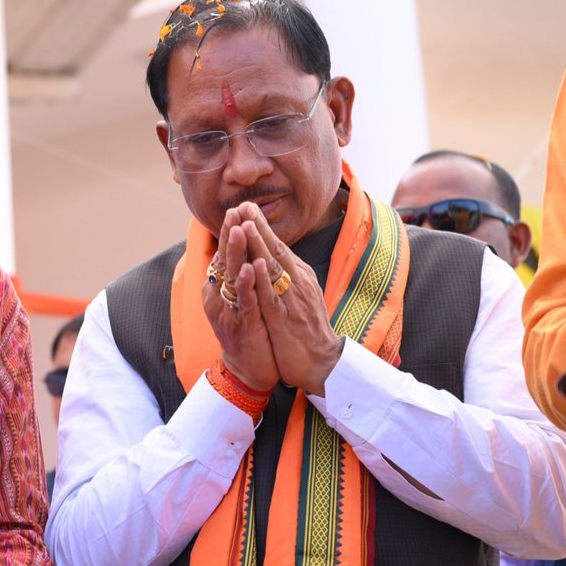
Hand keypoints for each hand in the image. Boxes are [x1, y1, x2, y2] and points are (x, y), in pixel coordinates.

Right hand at [204, 207, 278, 389]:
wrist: (250, 369)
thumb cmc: (250, 331)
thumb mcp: (244, 299)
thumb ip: (241, 277)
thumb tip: (243, 252)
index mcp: (222, 289)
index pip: (226, 254)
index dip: (231, 231)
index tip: (238, 208)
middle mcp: (220, 297)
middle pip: (225, 259)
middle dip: (231, 234)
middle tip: (235, 210)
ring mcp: (230, 310)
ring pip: (232, 276)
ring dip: (236, 252)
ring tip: (240, 229)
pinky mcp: (242, 325)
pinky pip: (244, 301)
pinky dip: (246, 284)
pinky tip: (250, 268)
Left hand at [235, 203, 342, 392]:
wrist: (323, 362)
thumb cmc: (307, 329)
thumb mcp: (298, 296)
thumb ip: (287, 277)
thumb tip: (273, 258)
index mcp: (299, 277)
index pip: (277, 246)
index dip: (260, 226)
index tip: (246, 206)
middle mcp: (297, 283)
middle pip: (275, 249)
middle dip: (257, 226)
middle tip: (242, 204)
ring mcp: (291, 300)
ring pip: (272, 267)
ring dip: (258, 244)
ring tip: (245, 223)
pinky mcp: (284, 319)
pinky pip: (272, 296)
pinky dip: (264, 278)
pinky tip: (255, 263)